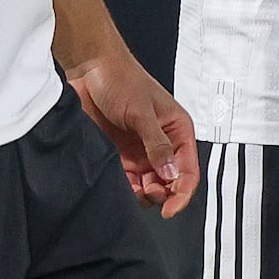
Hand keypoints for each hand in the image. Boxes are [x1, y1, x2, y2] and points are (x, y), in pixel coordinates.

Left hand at [73, 50, 199, 215]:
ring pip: (148, 185)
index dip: (182, 193)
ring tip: (132, 187)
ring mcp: (140, 151)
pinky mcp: (120, 154)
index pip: (188, 170)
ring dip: (141, 192)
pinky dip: (124, 187)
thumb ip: (157, 145)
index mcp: (177, 131)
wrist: (89, 69)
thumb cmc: (121, 79)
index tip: (170, 209)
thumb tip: (171, 175)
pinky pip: (126, 180)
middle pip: (169, 183)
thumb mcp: (142, 112)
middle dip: (160, 193)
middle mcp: (162, 144)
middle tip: (147, 190)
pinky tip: (119, 183)